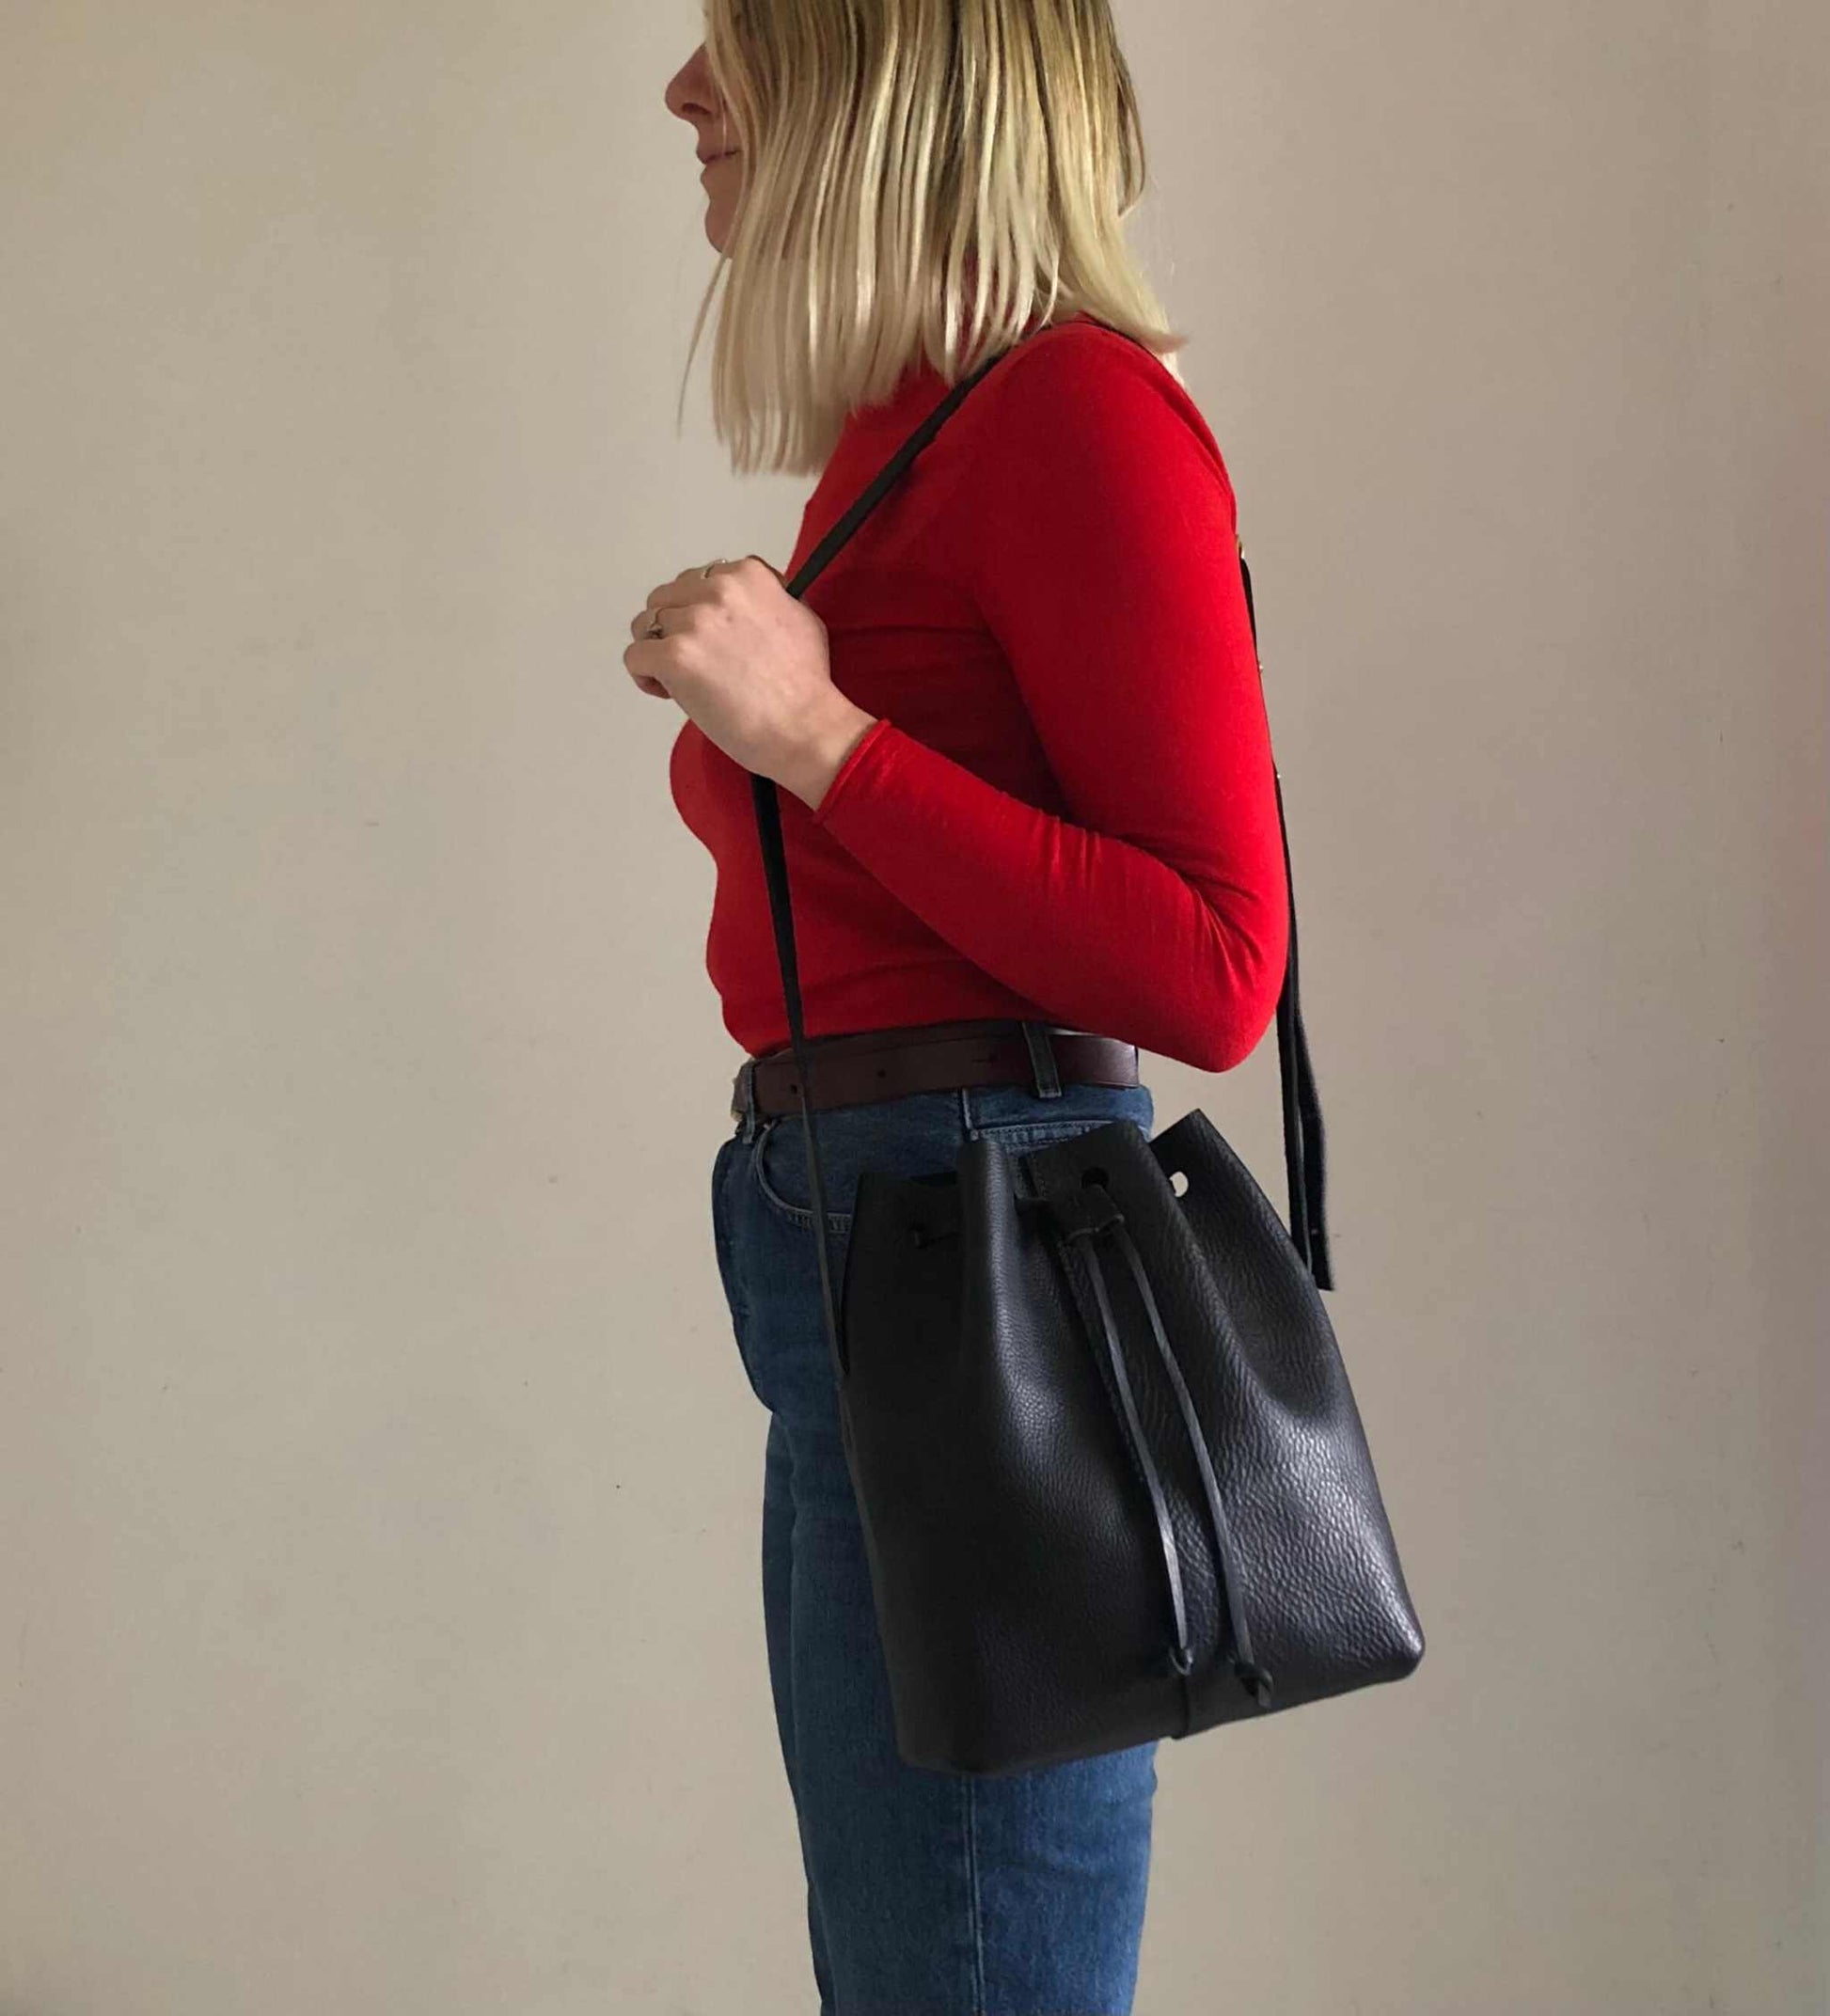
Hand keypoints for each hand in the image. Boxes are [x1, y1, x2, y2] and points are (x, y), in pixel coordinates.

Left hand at [624, 556, 876, 807]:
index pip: (700, 580)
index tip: (717, 641)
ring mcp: (693, 623)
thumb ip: (767, 597)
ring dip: (657, 650)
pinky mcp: (674, 657)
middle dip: (674, 628)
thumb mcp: (801, 616)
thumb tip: (747, 603)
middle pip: (666, 598)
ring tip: (682, 680)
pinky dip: (645, 676)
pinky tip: (669, 693)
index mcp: (747, 575)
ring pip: (645, 625)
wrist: (804, 727)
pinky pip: (634, 657)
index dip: (702, 611)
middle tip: (698, 663)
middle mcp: (717, 590)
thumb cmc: (806, 684)